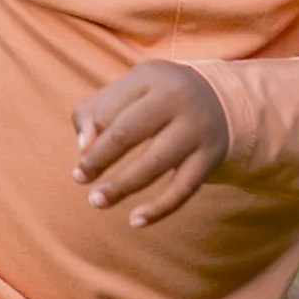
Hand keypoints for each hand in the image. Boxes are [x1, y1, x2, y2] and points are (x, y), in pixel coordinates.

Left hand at [70, 63, 229, 226]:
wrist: (218, 100)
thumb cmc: (155, 99)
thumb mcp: (127, 91)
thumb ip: (94, 113)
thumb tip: (83, 149)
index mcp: (149, 77)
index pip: (109, 110)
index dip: (89, 138)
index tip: (80, 160)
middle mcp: (176, 98)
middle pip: (128, 132)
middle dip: (99, 159)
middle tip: (80, 178)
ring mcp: (196, 129)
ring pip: (155, 163)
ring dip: (122, 186)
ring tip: (97, 201)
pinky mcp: (210, 157)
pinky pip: (184, 188)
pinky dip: (160, 208)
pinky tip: (136, 221)